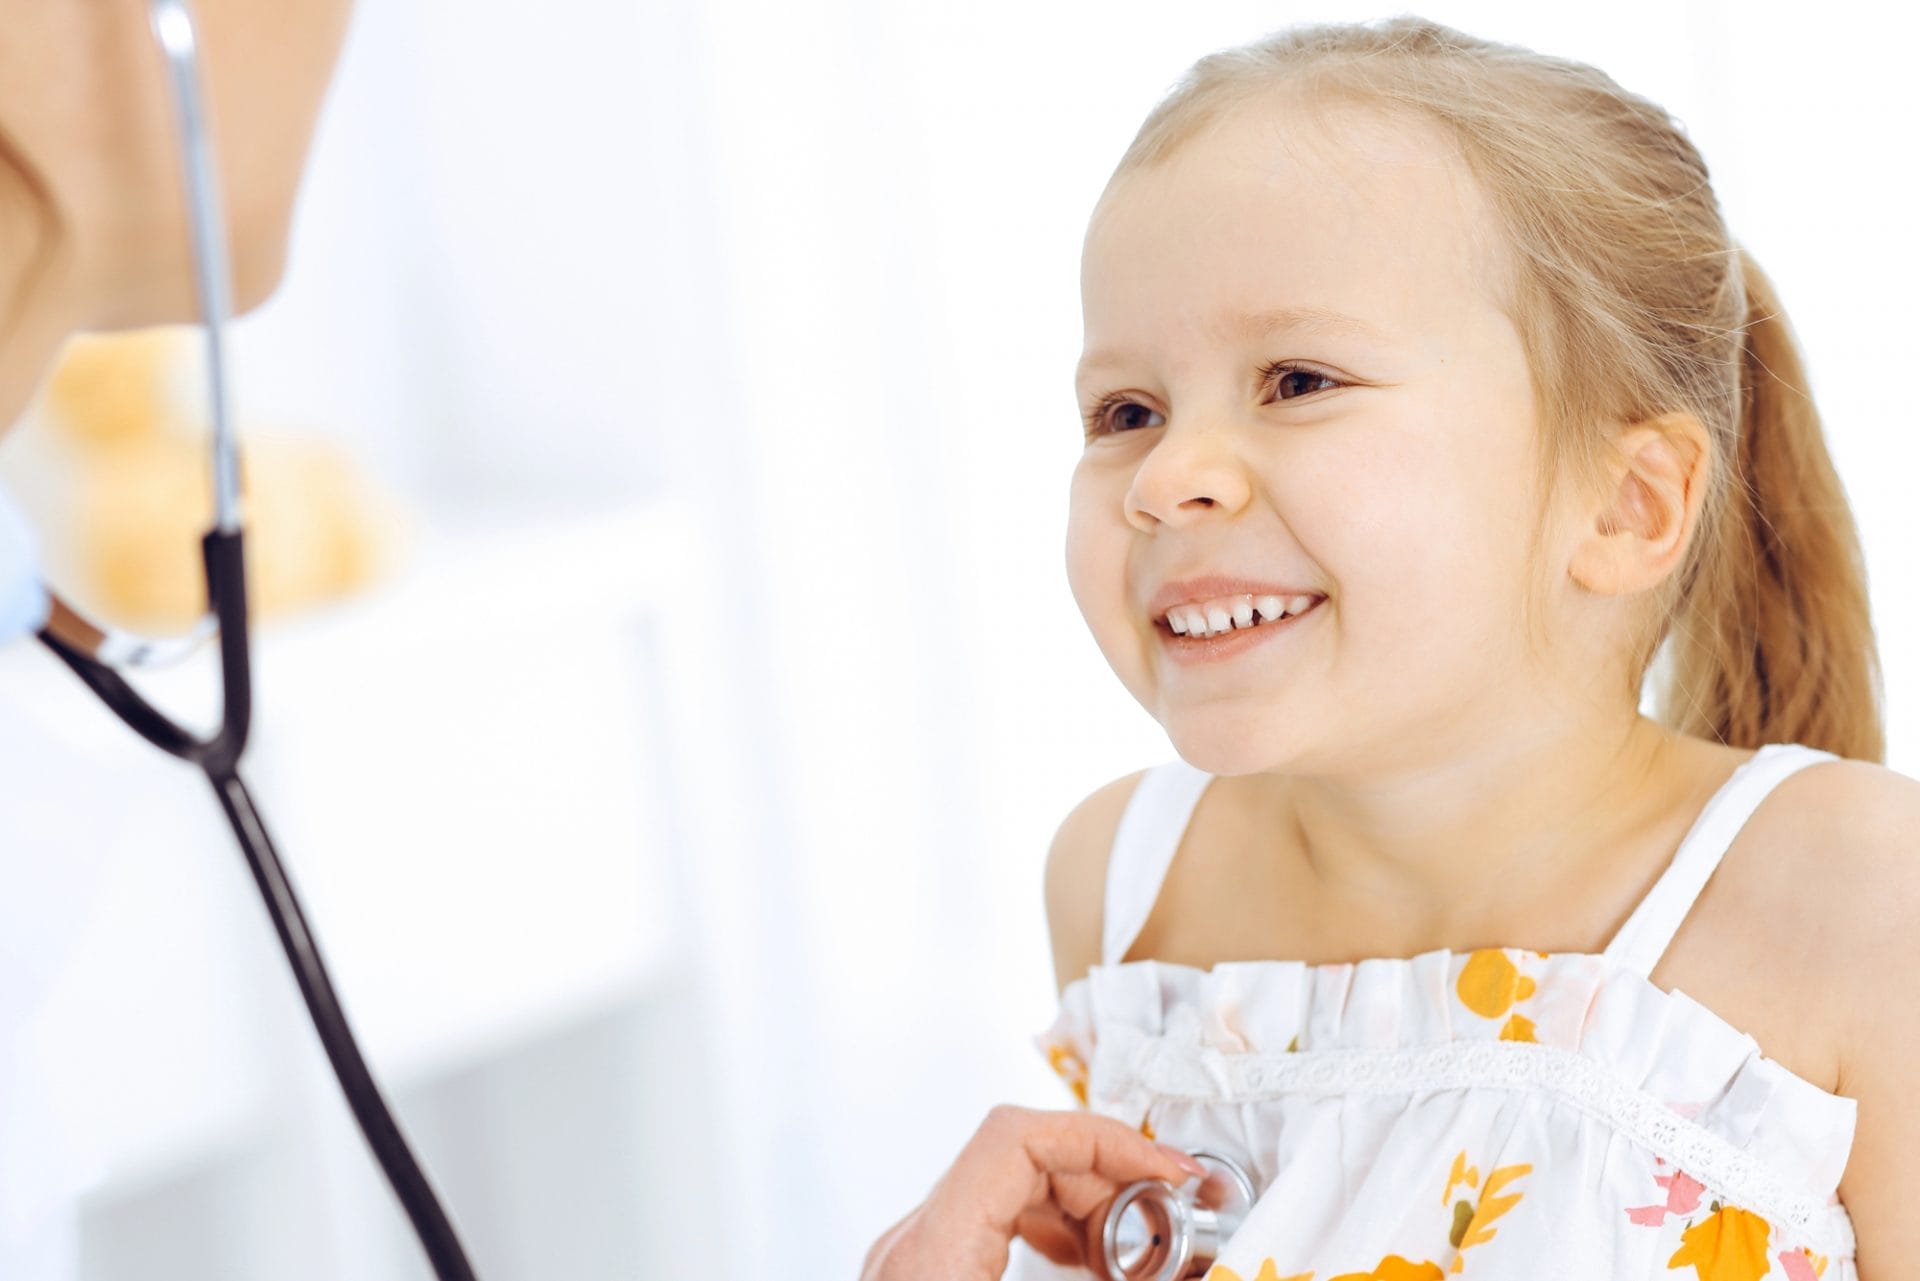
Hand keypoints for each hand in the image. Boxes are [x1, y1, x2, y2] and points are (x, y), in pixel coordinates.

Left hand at [859, 1103, 1207, 1279]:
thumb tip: (1191, 1269)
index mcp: (934, 1251)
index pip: (1016, 1136)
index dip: (1103, 1138)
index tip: (1168, 1171)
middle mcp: (914, 1243)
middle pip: (1019, 1157)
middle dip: (1107, 1177)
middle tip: (1172, 1218)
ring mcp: (912, 1260)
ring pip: (1005, 1190)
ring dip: (1084, 1206)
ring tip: (1142, 1250)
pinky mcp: (921, 1278)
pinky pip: (991, 1226)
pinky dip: (1050, 1231)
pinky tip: (1091, 1264)